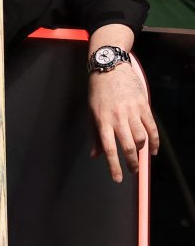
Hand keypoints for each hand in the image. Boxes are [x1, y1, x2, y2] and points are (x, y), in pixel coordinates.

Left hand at [88, 62, 158, 182]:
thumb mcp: (91, 112)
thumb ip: (94, 134)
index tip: (117, 178)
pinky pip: (151, 127)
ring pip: (141, 138)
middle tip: (132, 172)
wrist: (110, 67)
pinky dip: (154, 140)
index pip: (108, 148)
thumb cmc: (98, 91)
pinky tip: (153, 149)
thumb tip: (95, 155)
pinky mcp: (143, 105)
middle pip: (128, 146)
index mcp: (102, 120)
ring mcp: (132, 111)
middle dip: (131, 163)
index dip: (113, 165)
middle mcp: (117, 117)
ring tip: (140, 160)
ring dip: (142, 152)